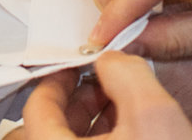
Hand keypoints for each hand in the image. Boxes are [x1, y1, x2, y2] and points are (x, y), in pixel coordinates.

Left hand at [19, 53, 191, 139]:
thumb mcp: (155, 114)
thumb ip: (125, 72)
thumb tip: (110, 59)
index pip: (36, 109)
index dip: (59, 79)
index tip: (78, 67)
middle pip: (43, 129)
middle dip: (72, 103)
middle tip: (100, 87)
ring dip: (87, 124)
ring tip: (121, 109)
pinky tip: (131, 133)